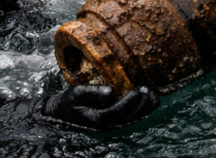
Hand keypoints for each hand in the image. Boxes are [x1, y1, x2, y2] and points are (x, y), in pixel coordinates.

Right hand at [41, 85, 158, 130]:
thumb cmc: (69, 102)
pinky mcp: (113, 122)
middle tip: (148, 91)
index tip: (138, 91)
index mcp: (96, 118)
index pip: (116, 112)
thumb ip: (92, 92)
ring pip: (131, 119)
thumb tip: (110, 92)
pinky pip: (129, 119)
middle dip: (140, 105)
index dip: (128, 102)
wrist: (62, 114)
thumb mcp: (75, 93)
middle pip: (127, 117)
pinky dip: (141, 112)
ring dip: (144, 109)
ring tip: (154, 97)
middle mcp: (105, 125)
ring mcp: (110, 125)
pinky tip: (149, 104)